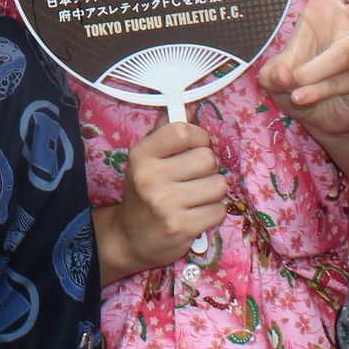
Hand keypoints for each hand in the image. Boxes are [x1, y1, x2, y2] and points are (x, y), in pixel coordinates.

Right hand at [107, 120, 226, 277]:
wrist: (129, 238)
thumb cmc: (143, 193)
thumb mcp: (146, 160)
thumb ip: (165, 134)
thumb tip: (189, 110)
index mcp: (142, 155)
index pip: (183, 131)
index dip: (199, 137)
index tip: (195, 147)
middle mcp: (150, 177)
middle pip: (207, 158)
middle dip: (207, 169)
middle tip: (194, 178)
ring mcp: (166, 204)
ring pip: (219, 185)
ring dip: (213, 192)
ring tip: (196, 197)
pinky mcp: (181, 227)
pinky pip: (219, 210)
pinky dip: (212, 213)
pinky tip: (196, 215)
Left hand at [259, 0, 348, 138]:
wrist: (323, 118)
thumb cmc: (299, 82)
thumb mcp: (279, 74)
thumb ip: (278, 72)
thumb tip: (282, 74)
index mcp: (324, 8)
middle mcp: (346, 24)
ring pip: (345, 52)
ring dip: (317, 69)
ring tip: (295, 84)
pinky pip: (341, 80)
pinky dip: (317, 89)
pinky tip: (302, 97)